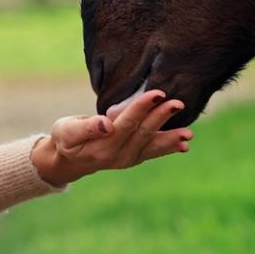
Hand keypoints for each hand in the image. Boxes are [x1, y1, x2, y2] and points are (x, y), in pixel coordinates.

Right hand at [29, 90, 192, 185]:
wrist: (69, 160)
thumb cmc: (66, 138)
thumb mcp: (67, 131)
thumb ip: (86, 128)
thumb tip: (106, 124)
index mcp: (103, 146)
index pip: (126, 124)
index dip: (142, 108)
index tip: (158, 93)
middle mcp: (118, 155)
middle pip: (143, 134)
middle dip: (161, 118)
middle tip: (178, 103)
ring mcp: (128, 159)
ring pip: (152, 146)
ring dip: (170, 138)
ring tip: (188, 134)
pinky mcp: (134, 158)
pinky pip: (153, 153)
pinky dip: (168, 148)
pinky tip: (184, 144)